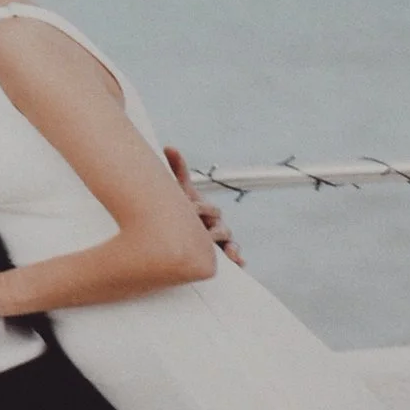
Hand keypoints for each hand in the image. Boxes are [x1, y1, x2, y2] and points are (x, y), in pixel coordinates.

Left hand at [166, 147, 243, 265]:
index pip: (208, 209)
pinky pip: (234, 257)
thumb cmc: (184, 209)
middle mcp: (217, 225)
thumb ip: (177, 171)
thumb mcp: (179, 192)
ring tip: (229, 253)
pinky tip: (239, 263)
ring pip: (230, 243)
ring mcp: (221, 241)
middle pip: (221, 227)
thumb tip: (169, 147)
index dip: (200, 209)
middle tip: (204, 235)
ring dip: (230, 247)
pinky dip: (238, 259)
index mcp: (207, 211)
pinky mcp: (223, 255)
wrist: (186, 229)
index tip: (191, 209)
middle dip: (213, 231)